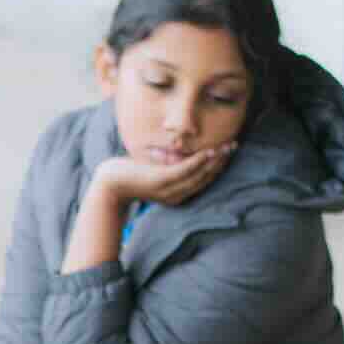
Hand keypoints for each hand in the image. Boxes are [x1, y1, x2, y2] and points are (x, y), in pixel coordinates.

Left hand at [94, 144, 236, 209]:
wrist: (109, 185)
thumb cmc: (131, 175)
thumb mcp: (155, 170)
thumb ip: (169, 165)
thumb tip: (179, 153)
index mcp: (176, 195)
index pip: (202, 181)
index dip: (217, 167)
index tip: (227, 153)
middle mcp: (176, 196)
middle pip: (205, 178)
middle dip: (221, 162)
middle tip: (233, 147)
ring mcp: (169, 190)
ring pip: (199, 175)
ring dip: (215, 160)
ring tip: (227, 147)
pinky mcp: (161, 181)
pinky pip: (185, 170)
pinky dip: (199, 161)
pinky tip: (209, 151)